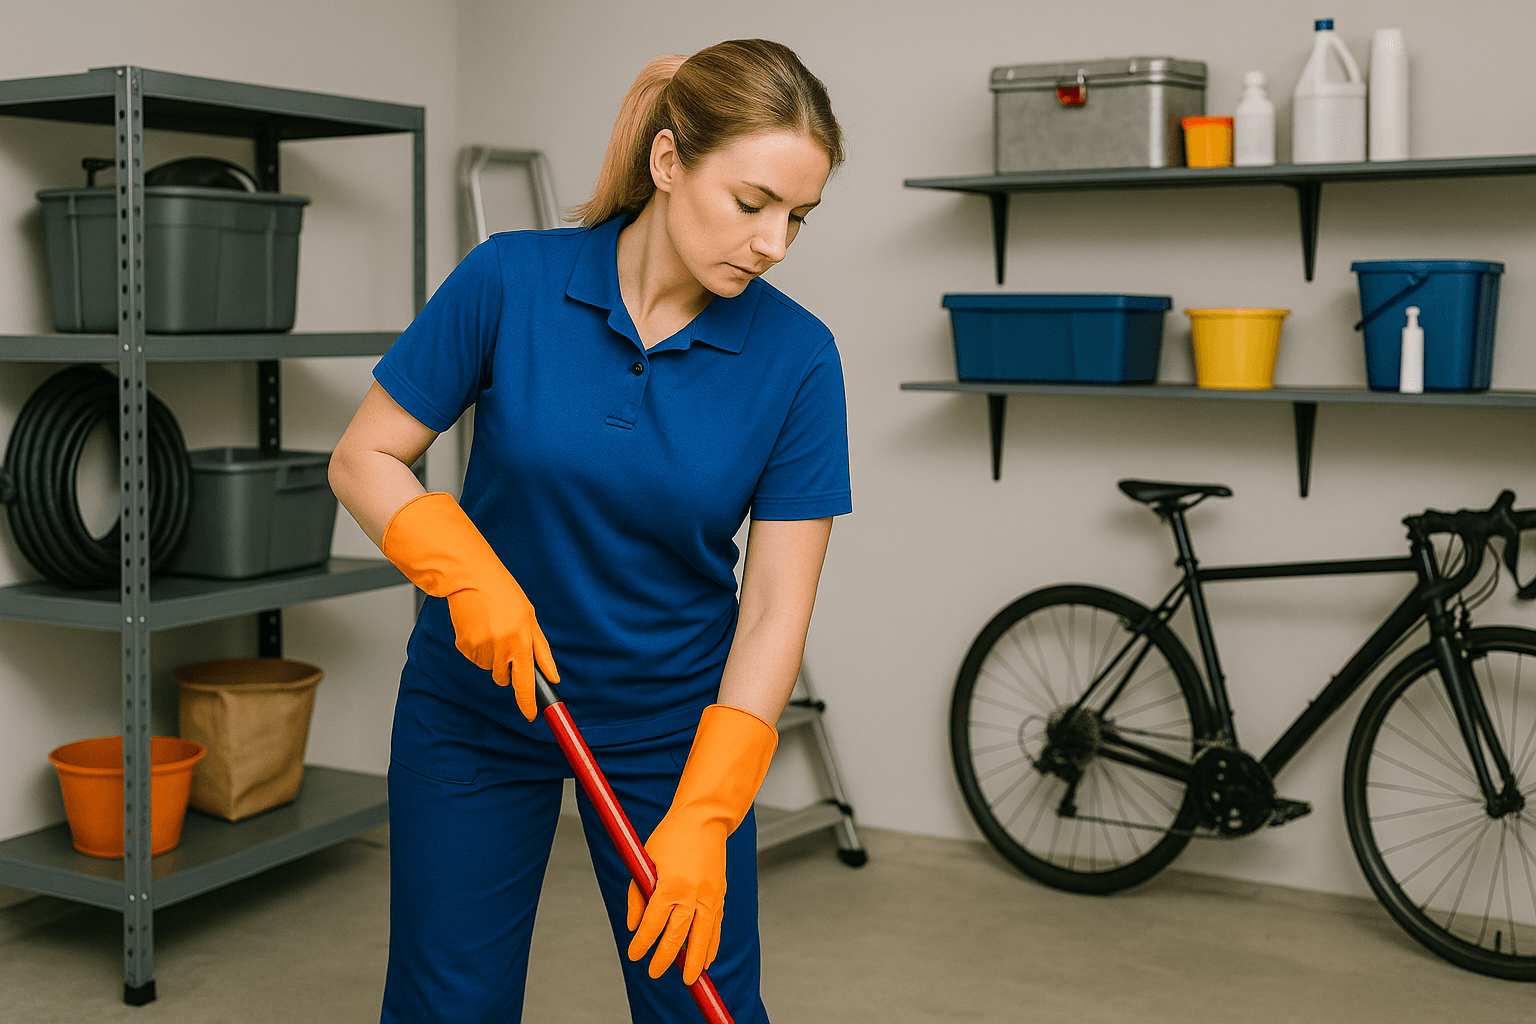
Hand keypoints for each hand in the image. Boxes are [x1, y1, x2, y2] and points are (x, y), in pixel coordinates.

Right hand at [381, 491, 557, 718]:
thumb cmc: (503, 594)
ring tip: (490, 627)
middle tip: (503, 641)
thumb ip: (541, 650)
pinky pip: (473, 657)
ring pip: (487, 667)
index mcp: (521, 640)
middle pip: (504, 678)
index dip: (528, 702)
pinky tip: (478, 626)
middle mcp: (502, 648)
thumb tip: (552, 676)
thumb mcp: (529, 618)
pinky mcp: (464, 646)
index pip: (525, 683)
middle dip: (505, 669)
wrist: (471, 578)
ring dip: (490, 654)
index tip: (531, 715)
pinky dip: (476, 647)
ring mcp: (481, 648)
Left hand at [626, 704, 776, 983]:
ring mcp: (710, 896)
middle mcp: (692, 894)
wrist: (704, 818)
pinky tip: (707, 958)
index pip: (653, 925)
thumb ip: (638, 894)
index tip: (634, 955)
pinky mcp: (720, 894)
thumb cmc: (671, 836)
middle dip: (666, 958)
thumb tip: (634, 925)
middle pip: (678, 936)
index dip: (643, 943)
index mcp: (670, 885)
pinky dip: (712, 945)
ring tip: (689, 979)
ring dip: (695, 960)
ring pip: (703, 937)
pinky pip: (716, 927)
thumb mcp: (645, 860)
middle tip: (655, 973)